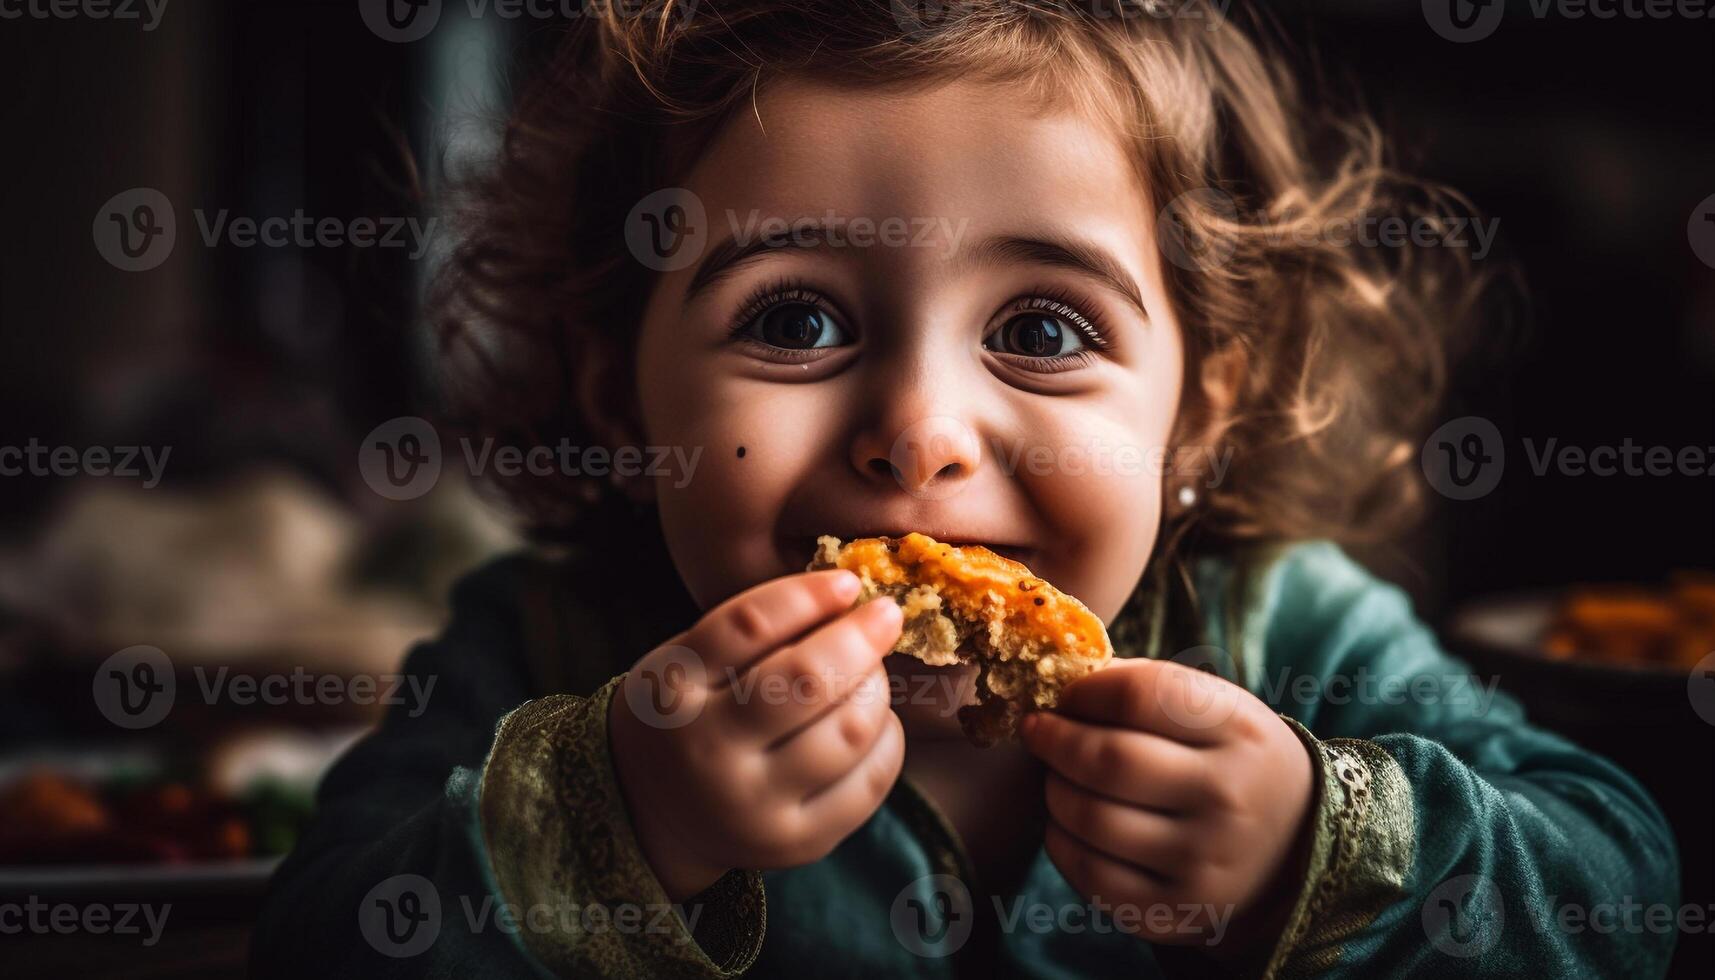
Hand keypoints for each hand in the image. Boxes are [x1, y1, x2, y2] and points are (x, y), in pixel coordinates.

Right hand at [609, 570, 904, 901]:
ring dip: (875, 687)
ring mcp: (754, 807)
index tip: (847, 582)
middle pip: (807, 681)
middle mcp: (708, 753)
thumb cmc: (686, 713)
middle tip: (884, 616)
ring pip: (850, 729)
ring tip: (868, 673)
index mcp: (674, 691)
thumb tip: (850, 594)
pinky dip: (885, 736)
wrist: (652, 812)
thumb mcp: (688, 661)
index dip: (808, 596)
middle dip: (860, 639)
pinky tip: (870, 721)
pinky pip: (871, 779)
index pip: (748, 626)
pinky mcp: (798, 843)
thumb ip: (751, 629)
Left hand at [1020, 659, 1313, 956]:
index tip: (1064, 695)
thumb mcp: (1216, 708)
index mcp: (1238, 729)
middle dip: (1054, 741)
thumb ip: (1145, 687)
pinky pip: (1090, 874)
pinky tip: (1066, 824)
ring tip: (1054, 777)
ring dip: (1053, 790)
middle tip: (1036, 731)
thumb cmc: (1230, 760)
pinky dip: (1060, 841)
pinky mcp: (1176, 909)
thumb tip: (1060, 679)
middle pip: (1107, 760)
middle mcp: (1226, 795)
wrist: (1295, 847)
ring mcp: (1203, 859)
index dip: (1083, 691)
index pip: (1138, 695)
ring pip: (1090, 818)